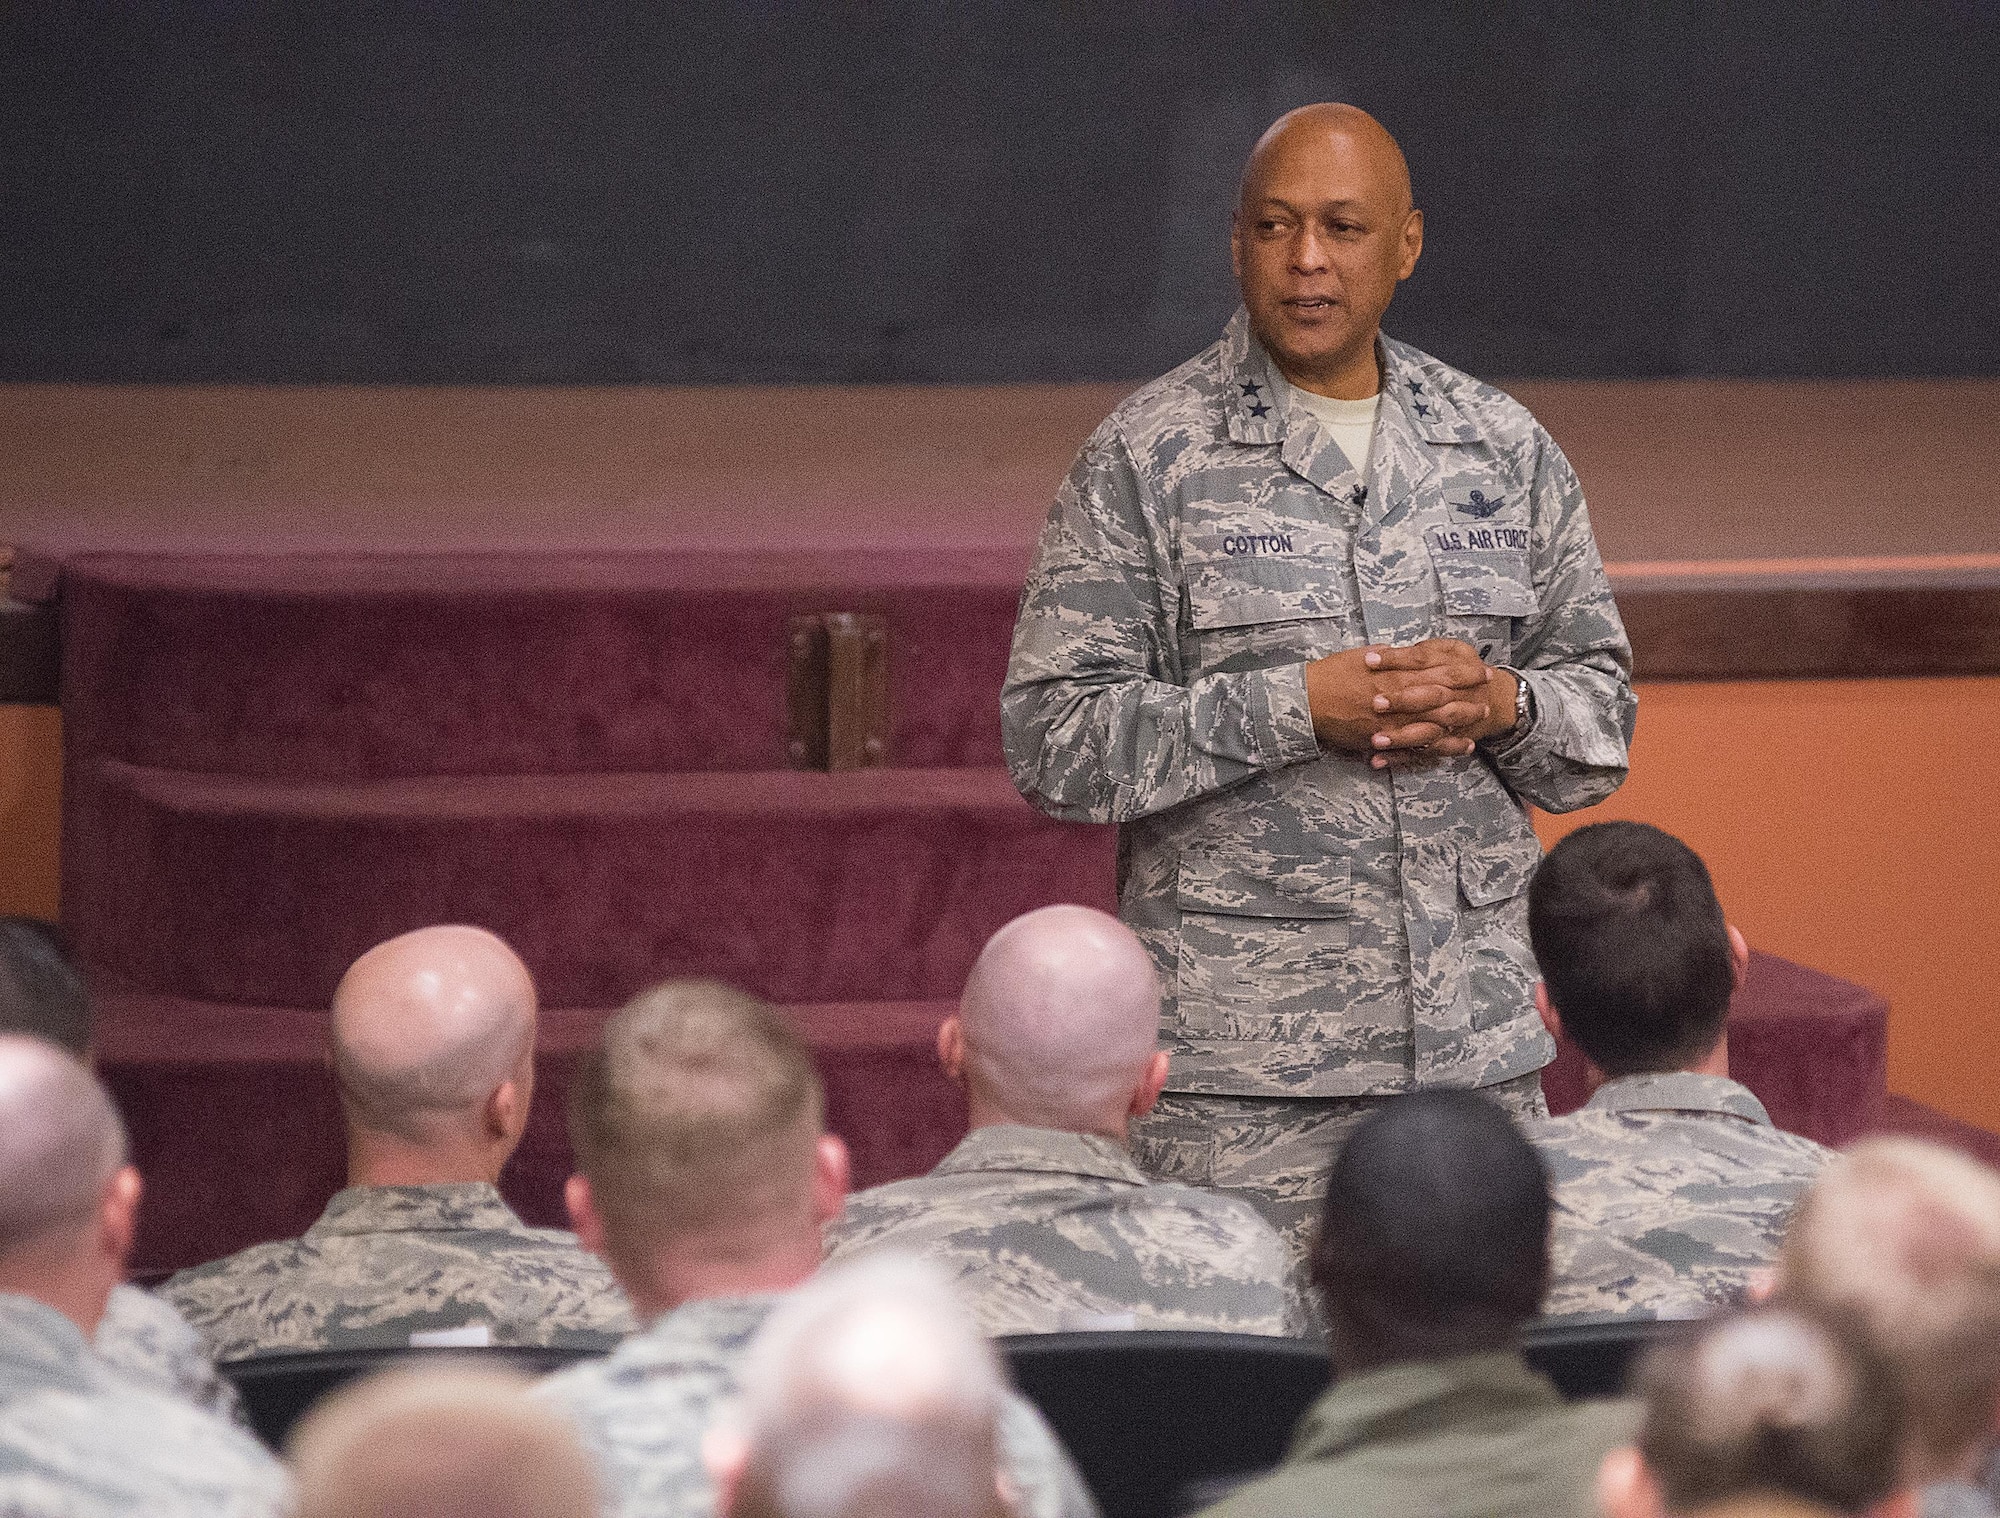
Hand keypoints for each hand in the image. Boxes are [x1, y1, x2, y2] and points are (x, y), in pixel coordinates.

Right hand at [1305, 639, 1516, 769]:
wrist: (1305, 702)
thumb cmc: (1330, 676)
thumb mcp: (1359, 657)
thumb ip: (1386, 657)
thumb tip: (1405, 653)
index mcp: (1392, 673)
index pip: (1436, 670)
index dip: (1462, 670)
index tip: (1481, 668)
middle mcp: (1396, 697)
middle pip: (1442, 697)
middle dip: (1468, 696)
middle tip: (1488, 695)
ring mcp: (1391, 722)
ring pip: (1434, 723)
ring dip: (1460, 721)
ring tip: (1479, 719)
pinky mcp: (1383, 740)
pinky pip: (1418, 746)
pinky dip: (1440, 747)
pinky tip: (1457, 747)